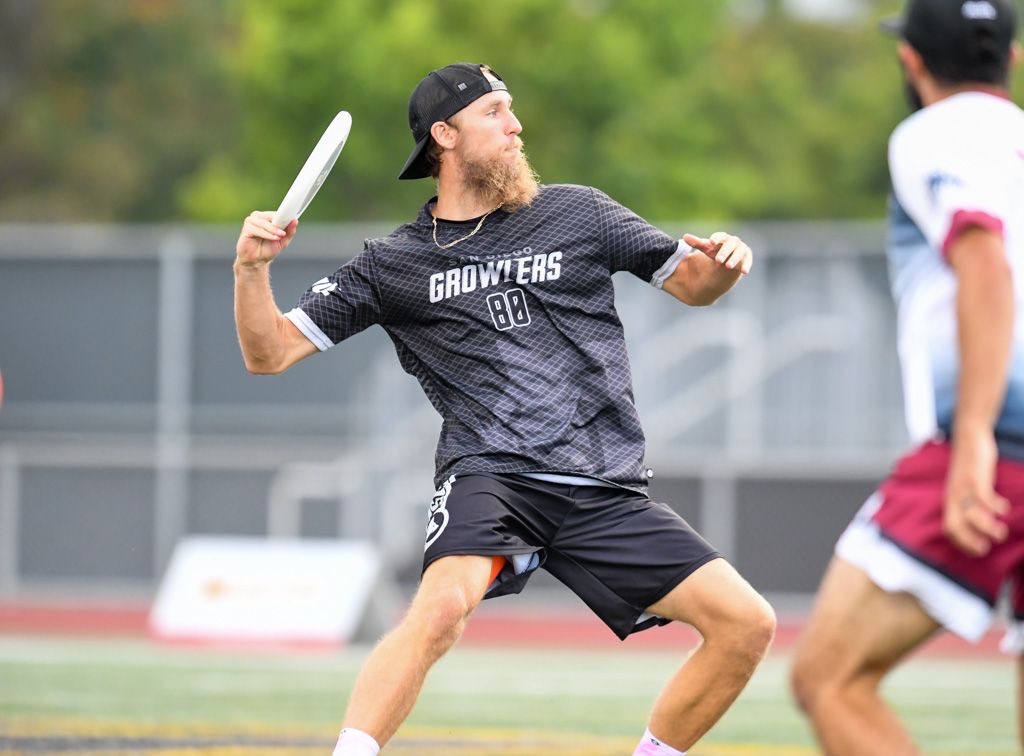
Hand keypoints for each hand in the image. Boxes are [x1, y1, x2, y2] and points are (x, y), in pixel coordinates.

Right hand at [235, 212, 297, 267]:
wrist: (257, 261)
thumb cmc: (268, 249)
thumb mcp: (283, 241)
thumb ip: (290, 231)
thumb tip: (295, 221)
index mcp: (267, 217)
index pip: (277, 213)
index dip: (285, 216)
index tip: (292, 220)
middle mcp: (259, 217)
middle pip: (270, 216)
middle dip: (279, 223)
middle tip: (285, 231)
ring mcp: (251, 222)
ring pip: (264, 222)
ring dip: (273, 229)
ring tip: (280, 236)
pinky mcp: (246, 228)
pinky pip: (257, 229)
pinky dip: (266, 234)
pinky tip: (273, 238)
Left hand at [683, 232, 752, 274]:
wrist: (726, 260)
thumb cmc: (714, 251)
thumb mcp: (706, 248)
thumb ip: (697, 243)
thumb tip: (684, 237)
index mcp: (722, 238)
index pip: (720, 236)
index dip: (716, 238)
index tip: (711, 242)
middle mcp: (733, 242)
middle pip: (730, 244)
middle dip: (724, 252)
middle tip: (718, 260)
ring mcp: (741, 249)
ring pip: (739, 252)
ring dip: (734, 259)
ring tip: (728, 266)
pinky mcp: (747, 257)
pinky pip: (748, 260)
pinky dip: (746, 265)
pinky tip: (744, 272)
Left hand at [944, 429, 1009, 555]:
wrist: (969, 438)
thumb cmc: (970, 466)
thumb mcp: (965, 486)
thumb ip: (968, 502)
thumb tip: (980, 521)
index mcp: (950, 500)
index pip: (949, 528)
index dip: (962, 543)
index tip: (978, 551)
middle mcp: (954, 496)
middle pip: (955, 526)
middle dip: (970, 541)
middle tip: (986, 549)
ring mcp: (963, 487)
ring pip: (972, 515)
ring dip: (987, 527)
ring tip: (1001, 532)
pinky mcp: (975, 477)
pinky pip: (984, 497)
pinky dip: (995, 507)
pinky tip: (1004, 508)